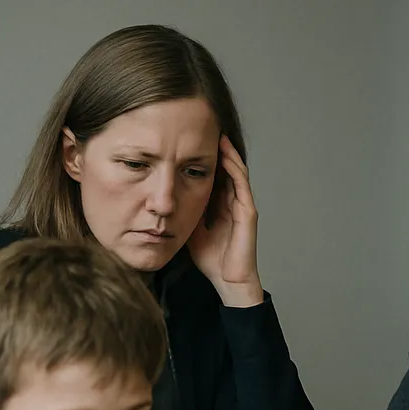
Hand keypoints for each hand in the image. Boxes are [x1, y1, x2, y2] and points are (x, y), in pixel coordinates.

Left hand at [187, 134, 263, 306]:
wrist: (227, 281)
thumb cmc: (211, 259)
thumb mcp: (188, 227)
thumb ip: (182, 210)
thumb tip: (160, 196)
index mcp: (219, 205)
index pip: (212, 174)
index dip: (202, 158)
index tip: (188, 141)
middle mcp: (232, 202)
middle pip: (225, 168)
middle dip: (216, 149)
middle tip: (203, 129)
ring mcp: (242, 206)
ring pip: (236, 171)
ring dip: (228, 152)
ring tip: (216, 134)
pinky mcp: (248, 213)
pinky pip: (242, 185)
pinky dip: (235, 168)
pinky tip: (225, 155)